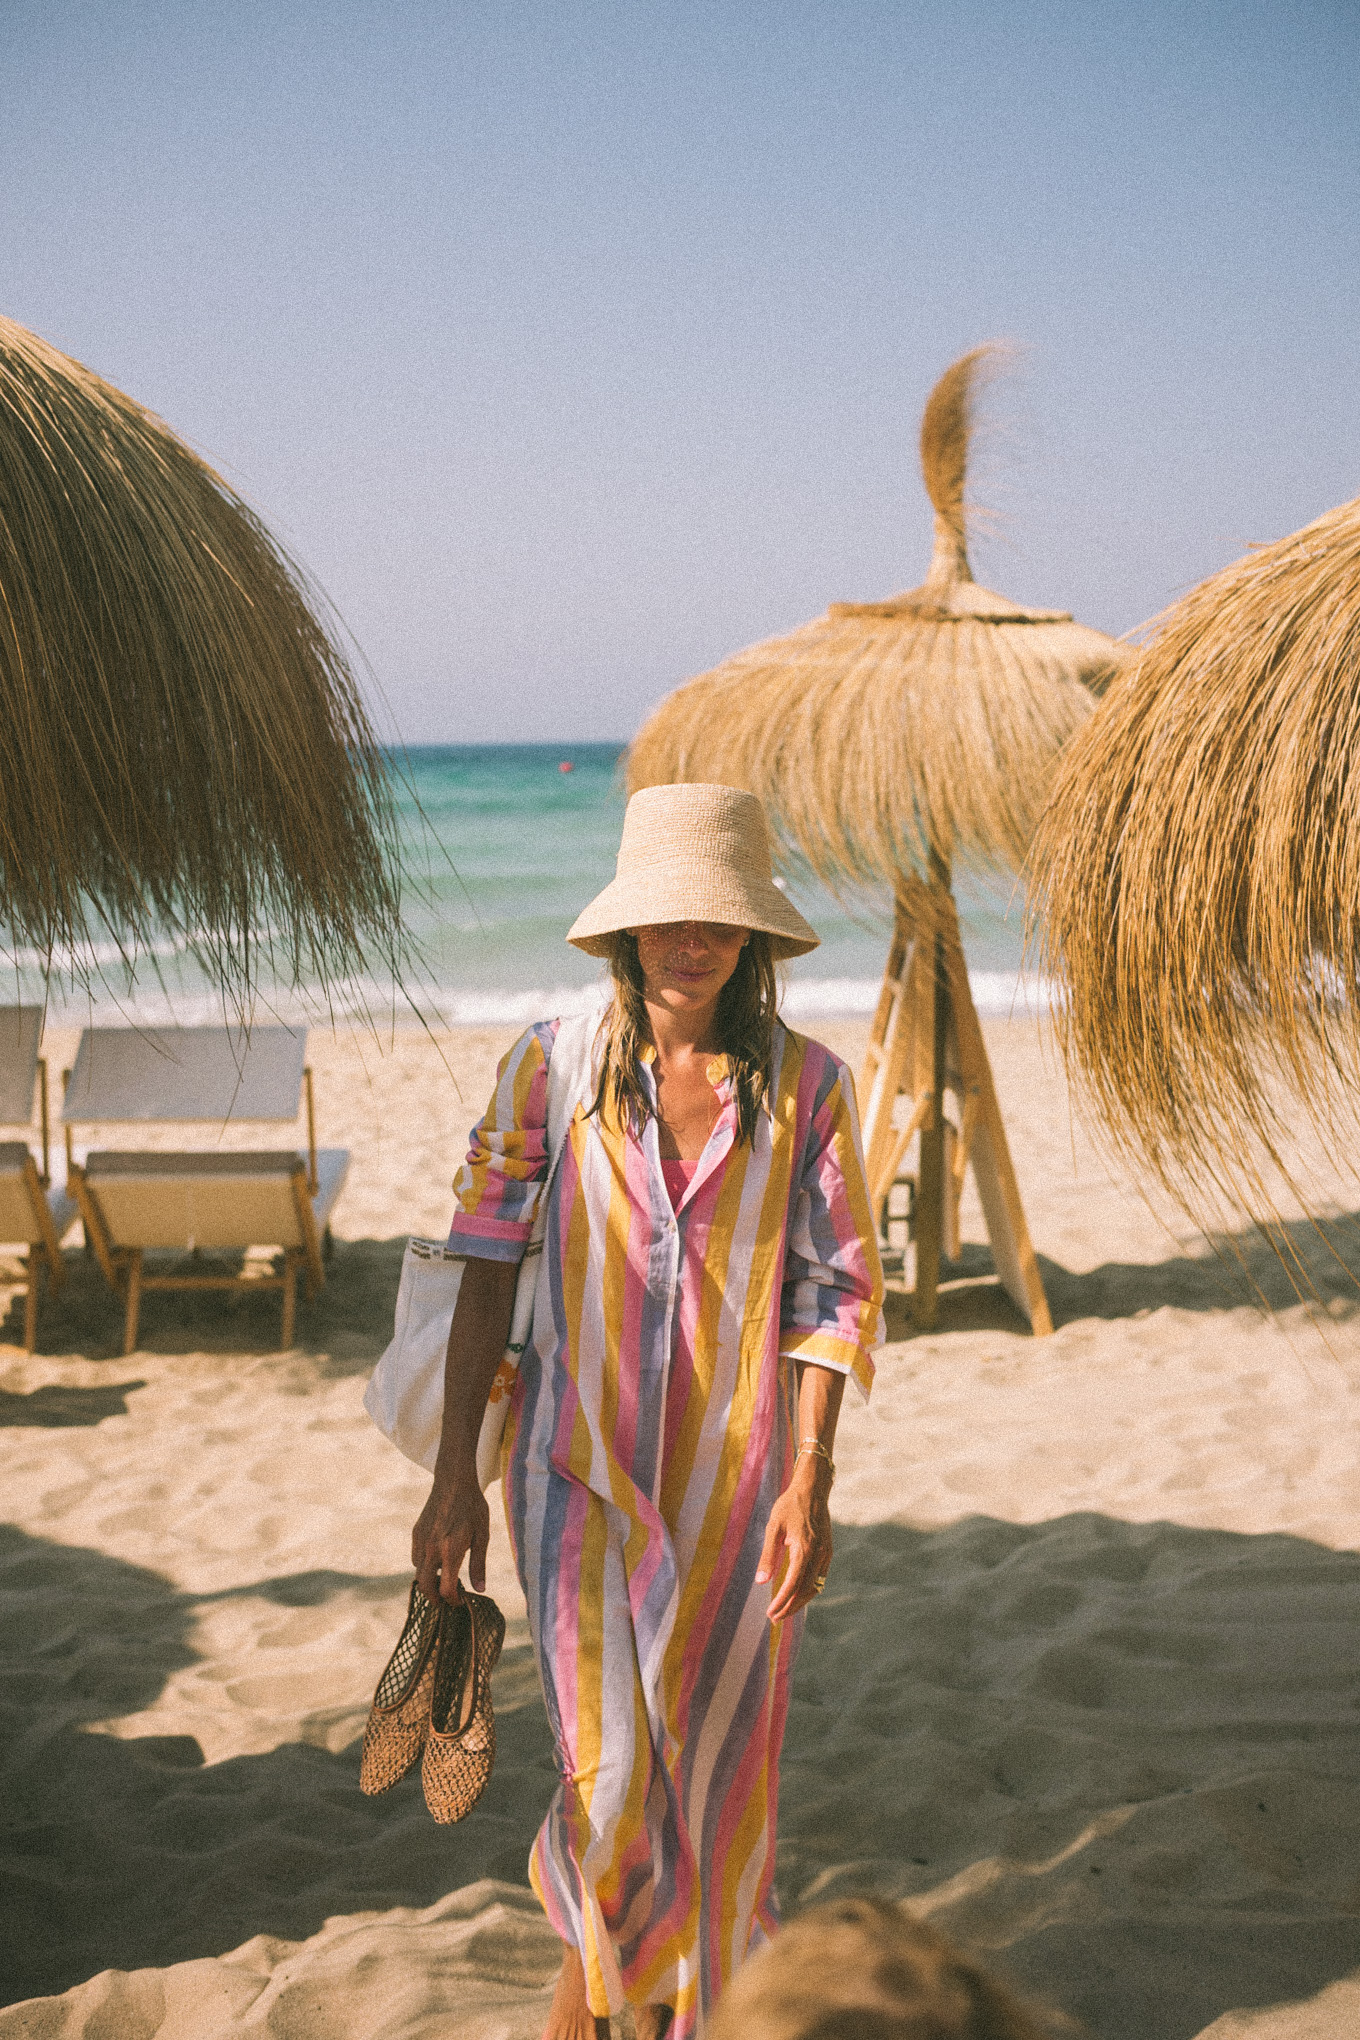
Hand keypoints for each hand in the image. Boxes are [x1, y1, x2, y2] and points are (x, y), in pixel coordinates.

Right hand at [411, 1461, 489, 1605]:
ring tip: (442, 1580)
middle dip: (434, 1599)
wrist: (453, 1481)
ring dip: (428, 1581)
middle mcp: (432, 1548)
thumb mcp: (482, 1535)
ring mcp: (421, 1540)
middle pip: (425, 1586)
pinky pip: (415, 1557)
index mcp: (451, 1550)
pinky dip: (423, 1566)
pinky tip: (436, 1561)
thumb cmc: (472, 1507)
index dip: (452, 1601)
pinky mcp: (416, 1533)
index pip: (446, 1588)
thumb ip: (479, 1564)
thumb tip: (480, 1590)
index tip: (459, 1603)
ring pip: (418, 1572)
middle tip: (445, 1601)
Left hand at [756, 1461, 832, 1621]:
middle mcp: (819, 1555)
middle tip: (775, 1618)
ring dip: (800, 1602)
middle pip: (805, 1591)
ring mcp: (826, 1554)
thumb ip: (768, 1555)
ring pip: (815, 1587)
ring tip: (784, 1611)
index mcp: (804, 1549)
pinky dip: (809, 1590)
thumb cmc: (789, 1506)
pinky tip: (797, 1594)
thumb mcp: (773, 1527)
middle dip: (790, 1607)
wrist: (813, 1489)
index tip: (770, 1613)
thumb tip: (761, 1582)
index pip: (792, 1585)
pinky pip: (819, 1578)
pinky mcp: (828, 1551)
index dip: (781, 1602)